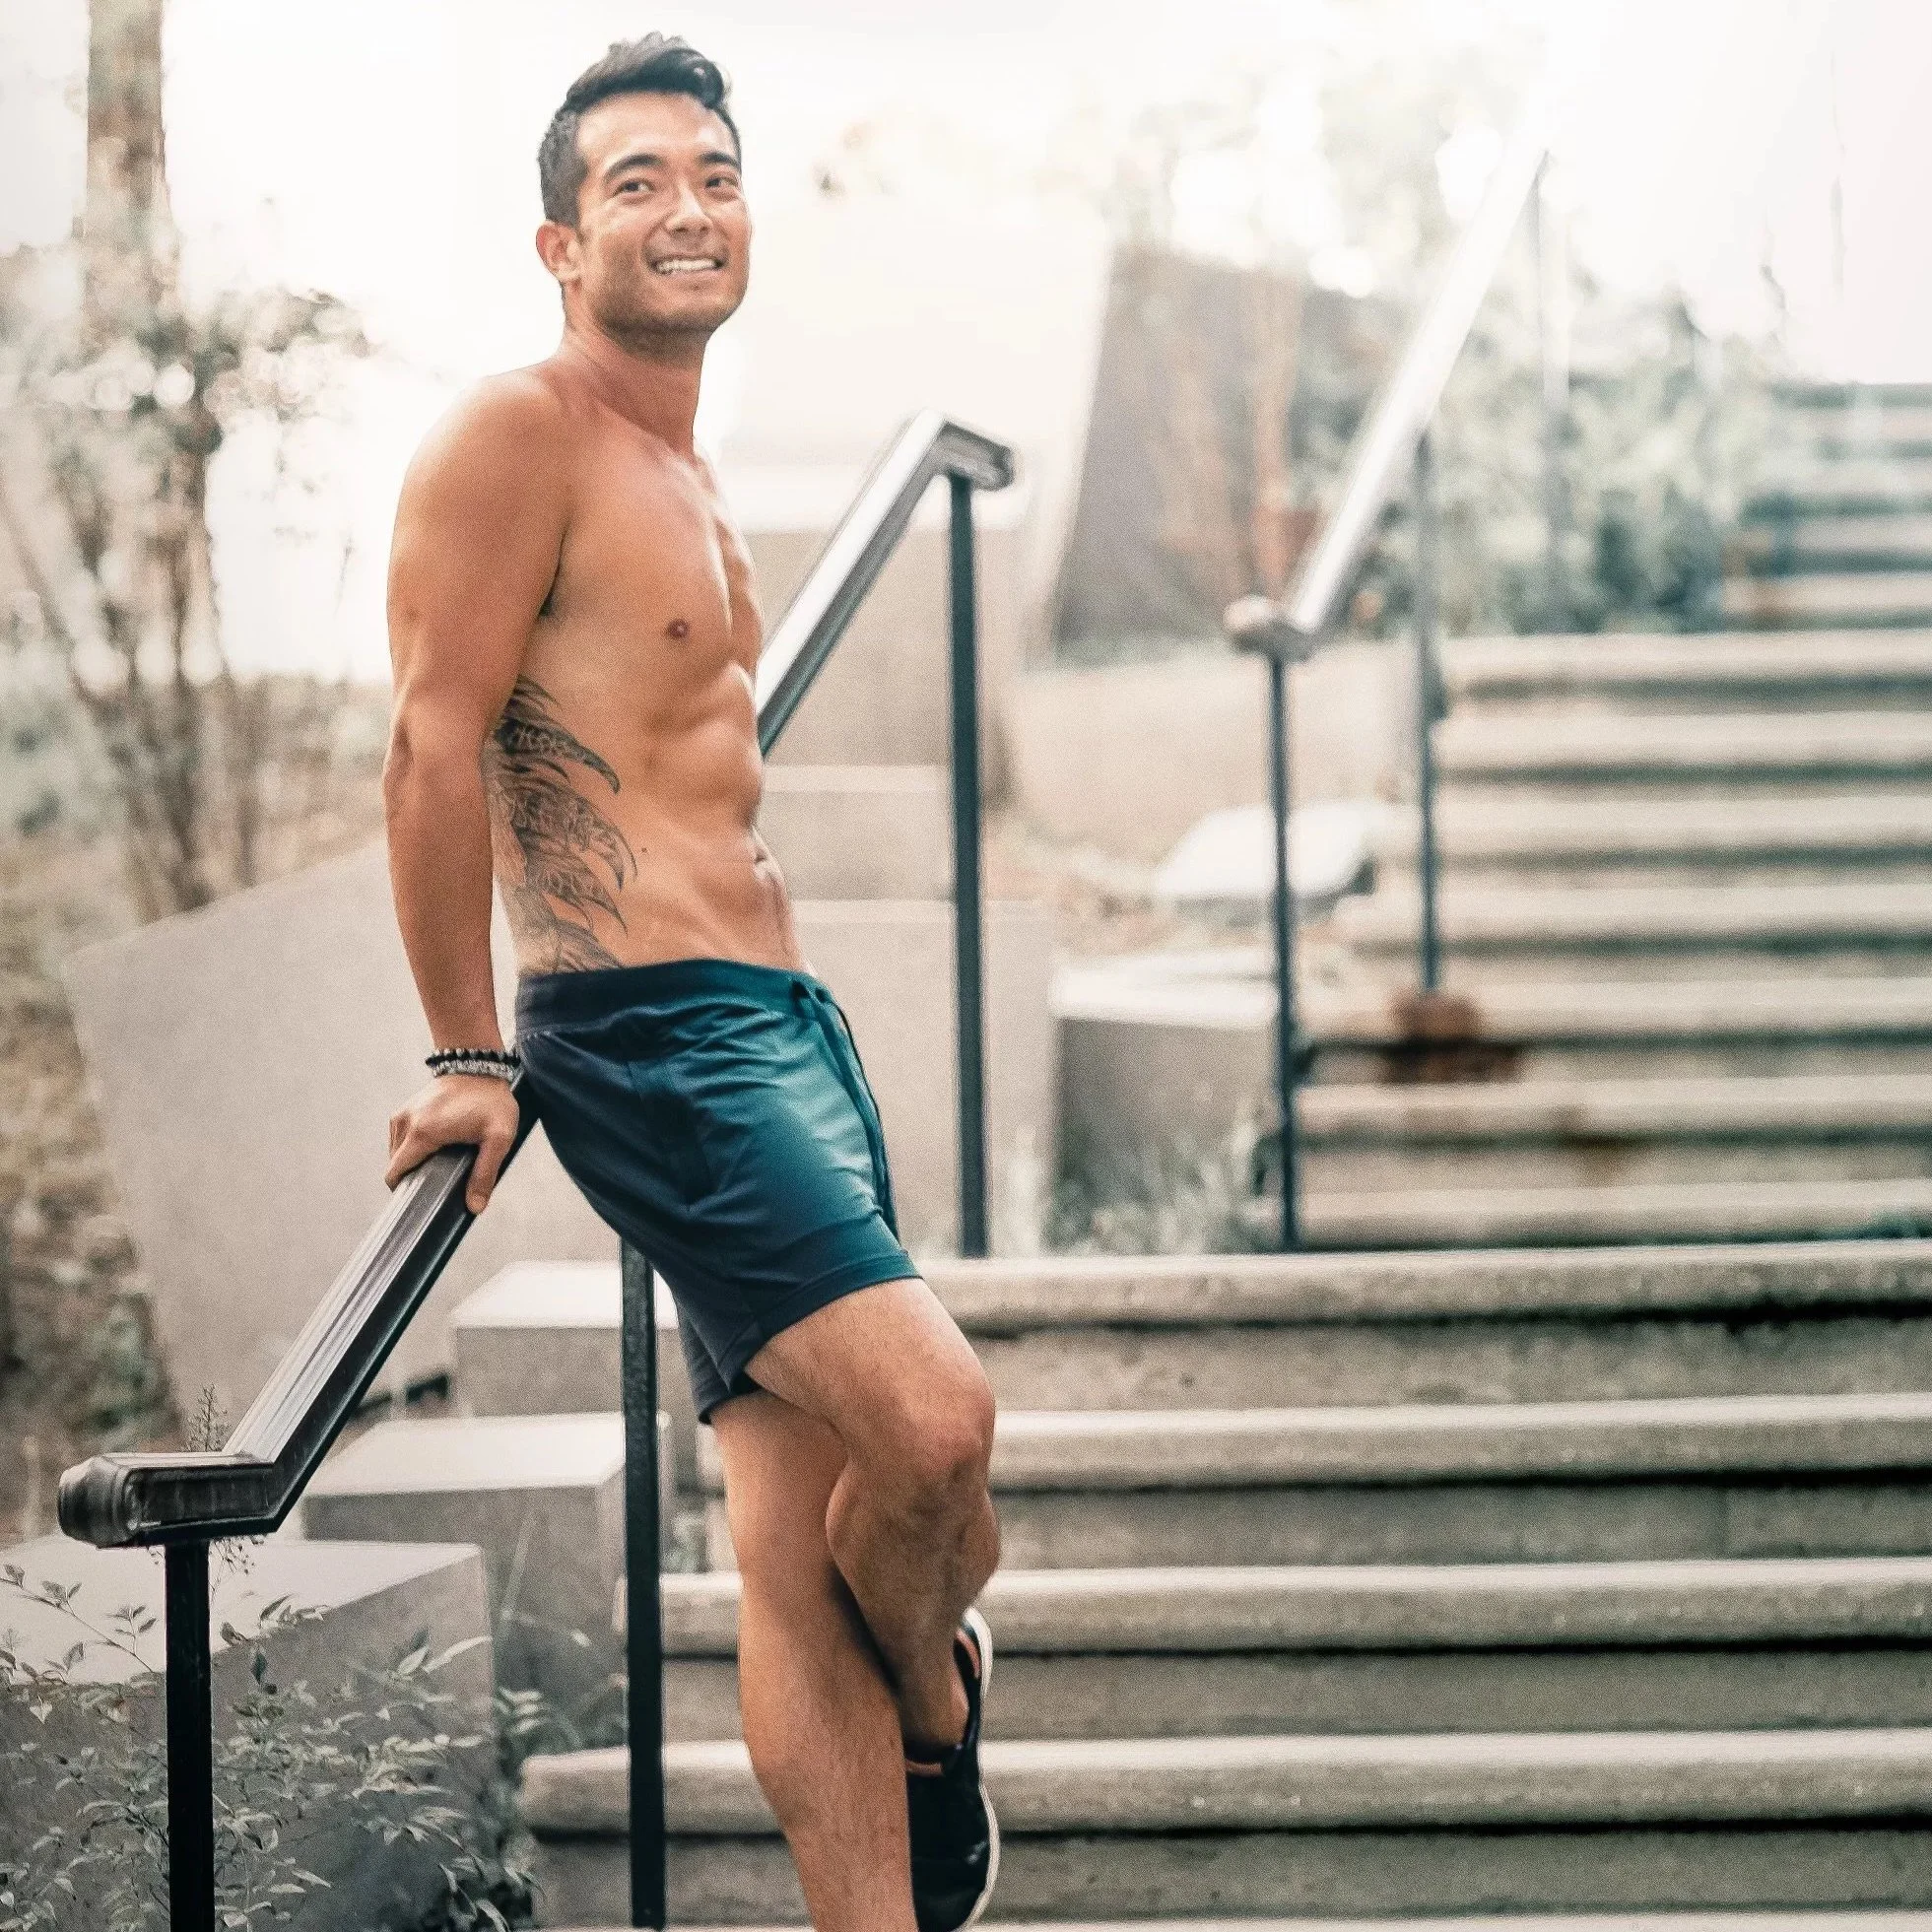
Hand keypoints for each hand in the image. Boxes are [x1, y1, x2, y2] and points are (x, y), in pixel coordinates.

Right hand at [385, 1074, 521, 1213]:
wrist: (480, 1065)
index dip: (403, 1189)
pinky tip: (434, 1149)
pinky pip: (400, 1138)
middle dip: (412, 1176)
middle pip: (395, 1164)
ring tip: (439, 1162)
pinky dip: (412, 1148)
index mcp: (422, 1133)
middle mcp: (405, 1123)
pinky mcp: (406, 1109)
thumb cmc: (491, 1101)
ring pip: (396, 1152)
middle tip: (439, 1180)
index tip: (421, 1197)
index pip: (394, 1172)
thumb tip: (475, 1207)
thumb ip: (486, 1174)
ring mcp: (403, 1114)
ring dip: (412, 1161)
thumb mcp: (498, 1138)